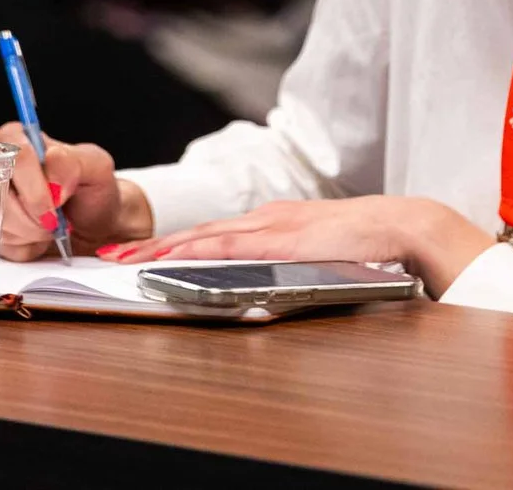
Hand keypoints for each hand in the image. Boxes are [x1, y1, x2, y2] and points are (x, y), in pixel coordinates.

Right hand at [0, 124, 153, 260]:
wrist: (95, 226)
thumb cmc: (91, 191)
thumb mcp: (96, 168)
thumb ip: (74, 161)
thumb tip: (50, 161)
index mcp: (19, 140)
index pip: (13, 155)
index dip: (34, 183)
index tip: (57, 201)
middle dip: (34, 214)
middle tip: (56, 219)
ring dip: (32, 232)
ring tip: (50, 225)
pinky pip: (0, 243)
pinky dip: (26, 247)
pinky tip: (39, 237)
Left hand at [101, 196, 494, 295]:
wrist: (398, 225)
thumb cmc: (362, 244)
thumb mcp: (313, 255)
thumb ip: (284, 267)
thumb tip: (256, 294)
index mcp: (270, 222)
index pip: (210, 234)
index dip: (171, 244)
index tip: (137, 254)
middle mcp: (264, 218)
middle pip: (198, 232)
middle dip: (153, 246)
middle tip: (114, 257)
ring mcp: (272, 225)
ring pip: (206, 236)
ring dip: (166, 248)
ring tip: (132, 261)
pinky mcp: (283, 237)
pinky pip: (233, 245)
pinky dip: (200, 250)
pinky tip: (180, 257)